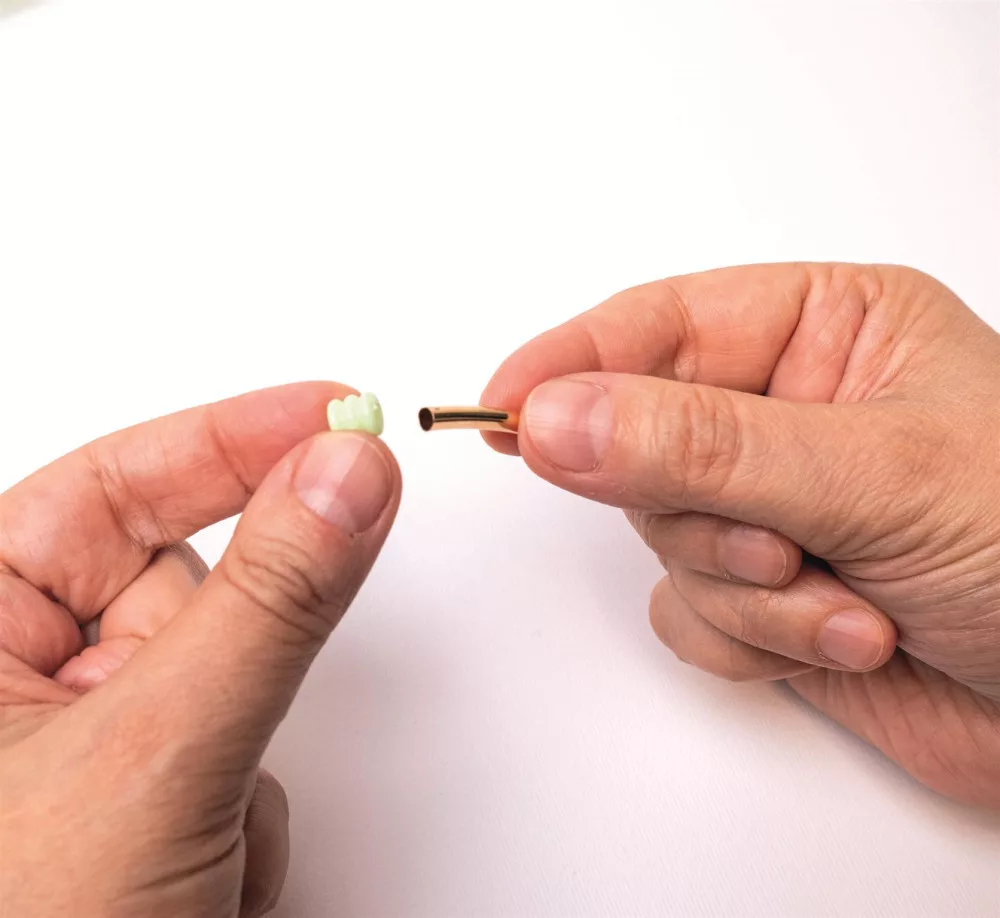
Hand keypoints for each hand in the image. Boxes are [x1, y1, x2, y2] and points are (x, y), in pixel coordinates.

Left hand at [0, 383, 400, 916]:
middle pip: (185, 584)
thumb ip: (270, 604)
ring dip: (237, 755)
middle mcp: (15, 674)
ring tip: (186, 849)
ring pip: (230, 678)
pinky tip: (199, 881)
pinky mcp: (148, 793)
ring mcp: (85, 739)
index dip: (233, 436)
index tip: (338, 411)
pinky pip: (242, 751)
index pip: (116, 484)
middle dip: (230, 655)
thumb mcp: (155, 760)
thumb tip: (348, 473)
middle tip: (217, 721)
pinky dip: (245, 812)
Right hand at [483, 264, 999, 807]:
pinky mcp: (766, 594)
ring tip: (843, 595)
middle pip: (644, 441)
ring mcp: (772, 507)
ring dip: (746, 586)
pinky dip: (755, 637)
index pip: (659, 325)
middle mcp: (789, 414)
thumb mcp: (873, 472)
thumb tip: (556, 418)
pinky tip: (846, 634)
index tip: (504, 405)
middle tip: (772, 537)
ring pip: (662, 539)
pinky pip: (689, 612)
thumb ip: (702, 445)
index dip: (573, 362)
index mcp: (828, 332)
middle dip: (702, 509)